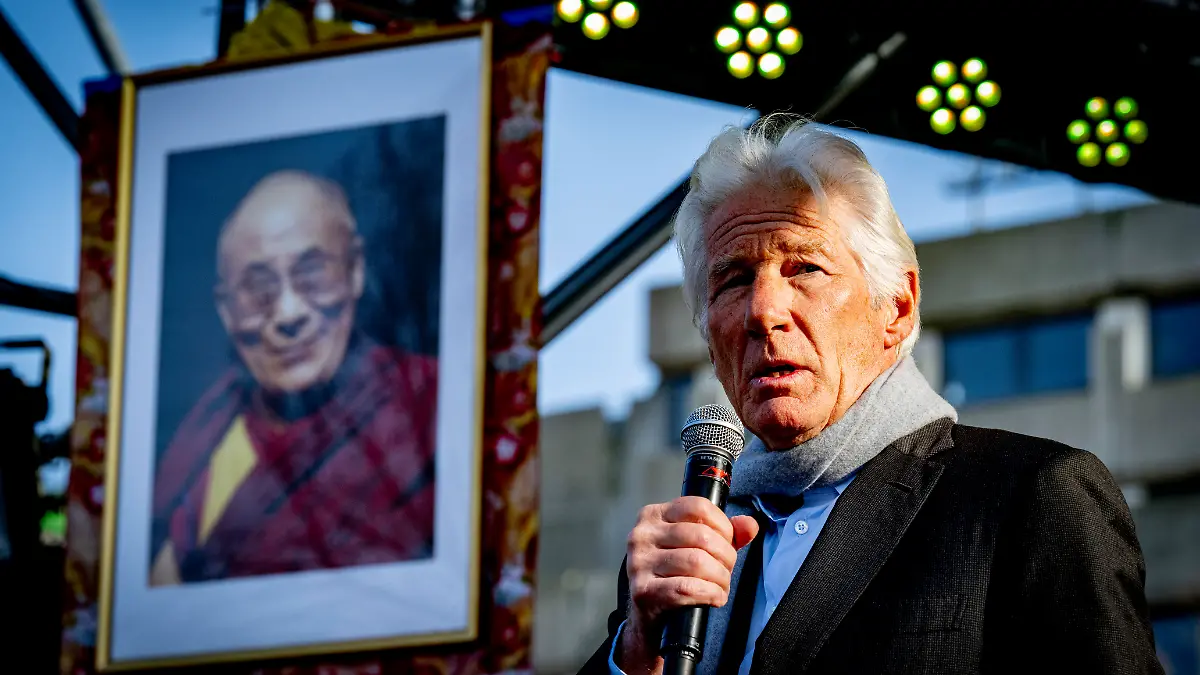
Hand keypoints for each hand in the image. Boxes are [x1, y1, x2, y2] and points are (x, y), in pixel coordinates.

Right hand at [617, 497, 759, 673]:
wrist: (648, 617)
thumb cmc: (673, 575)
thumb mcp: (696, 547)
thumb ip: (724, 534)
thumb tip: (749, 525)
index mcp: (653, 515)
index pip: (697, 506)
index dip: (722, 525)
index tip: (728, 542)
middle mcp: (642, 535)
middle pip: (701, 535)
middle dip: (725, 556)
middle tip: (727, 569)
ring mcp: (639, 563)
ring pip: (697, 562)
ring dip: (720, 577)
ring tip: (722, 585)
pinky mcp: (643, 591)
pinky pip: (688, 588)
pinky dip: (711, 593)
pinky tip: (715, 597)